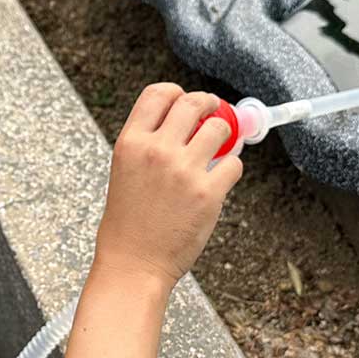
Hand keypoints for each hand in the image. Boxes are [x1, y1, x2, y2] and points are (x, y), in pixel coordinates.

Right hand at [95, 84, 242, 288]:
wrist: (133, 264)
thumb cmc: (128, 224)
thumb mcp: (124, 172)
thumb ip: (149, 145)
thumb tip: (184, 125)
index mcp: (131, 142)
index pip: (159, 94)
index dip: (178, 93)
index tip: (188, 101)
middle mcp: (157, 150)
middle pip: (194, 103)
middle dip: (210, 104)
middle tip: (215, 114)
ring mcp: (184, 170)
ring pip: (220, 129)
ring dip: (226, 134)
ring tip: (221, 147)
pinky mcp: (208, 193)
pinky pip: (234, 165)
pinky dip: (232, 168)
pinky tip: (221, 177)